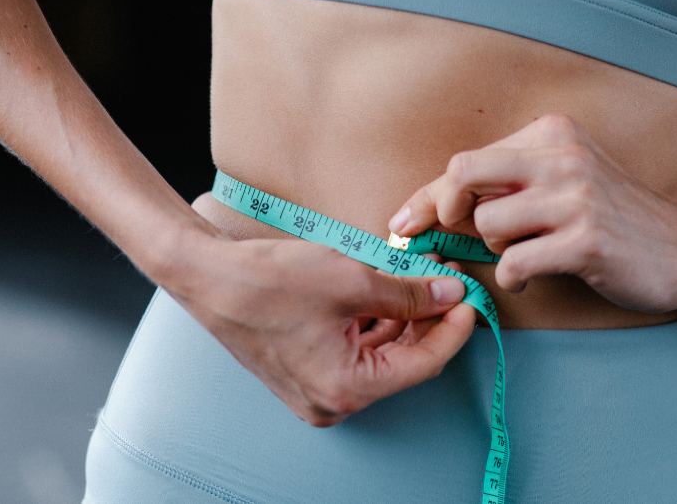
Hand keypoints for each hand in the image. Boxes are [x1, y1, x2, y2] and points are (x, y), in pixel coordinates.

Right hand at [161, 209, 476, 426]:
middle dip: (428, 321)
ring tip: (418, 279)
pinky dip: (374, 324)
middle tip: (447, 283)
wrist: (206, 276)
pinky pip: (354, 353)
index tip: (470, 299)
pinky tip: (385, 291)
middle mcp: (333, 400)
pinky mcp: (306, 372)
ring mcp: (317, 390)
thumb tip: (449, 294)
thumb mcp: (352, 280)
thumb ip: (408, 292)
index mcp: (346, 389)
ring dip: (402, 320)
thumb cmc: (269, 281)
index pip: (423, 364)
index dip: (453, 329)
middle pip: (402, 362)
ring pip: (380, 356)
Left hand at [386, 114, 676, 312]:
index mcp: (551, 134)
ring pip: (487, 225)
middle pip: (463, 175)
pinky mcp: (587, 240)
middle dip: (443, 209)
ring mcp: (576, 197)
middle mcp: (562, 156)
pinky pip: (515, 263)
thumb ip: (507, 186)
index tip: (402, 223)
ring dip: (496, 249)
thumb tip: (427, 211)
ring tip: (525, 253)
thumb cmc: (611, 219)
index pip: (466, 161)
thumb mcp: (563, 182)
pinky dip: (514, 278)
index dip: (427, 197)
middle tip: (452, 235)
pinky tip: (534, 277)